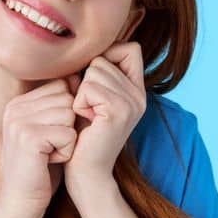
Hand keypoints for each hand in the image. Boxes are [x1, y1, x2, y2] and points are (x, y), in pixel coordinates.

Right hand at [0, 78, 78, 217]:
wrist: (22, 202)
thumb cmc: (41, 168)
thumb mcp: (48, 131)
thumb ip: (59, 105)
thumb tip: (80, 78)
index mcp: (18, 103)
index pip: (60, 87)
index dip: (67, 113)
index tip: (51, 136)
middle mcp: (15, 108)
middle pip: (67, 99)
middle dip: (68, 126)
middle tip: (50, 147)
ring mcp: (19, 121)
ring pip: (69, 115)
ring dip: (68, 139)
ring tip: (49, 154)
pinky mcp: (29, 137)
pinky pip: (68, 134)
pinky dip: (66, 152)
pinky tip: (49, 162)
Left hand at [63, 41, 147, 196]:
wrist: (85, 172)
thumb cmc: (80, 134)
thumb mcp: (91, 98)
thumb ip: (96, 73)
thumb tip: (84, 45)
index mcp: (137, 90)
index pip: (130, 48)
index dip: (106, 56)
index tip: (92, 82)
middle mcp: (140, 95)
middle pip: (104, 58)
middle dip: (85, 80)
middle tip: (87, 109)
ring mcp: (132, 103)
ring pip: (94, 70)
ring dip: (80, 93)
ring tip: (86, 116)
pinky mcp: (119, 112)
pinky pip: (88, 87)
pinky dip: (78, 103)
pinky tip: (85, 121)